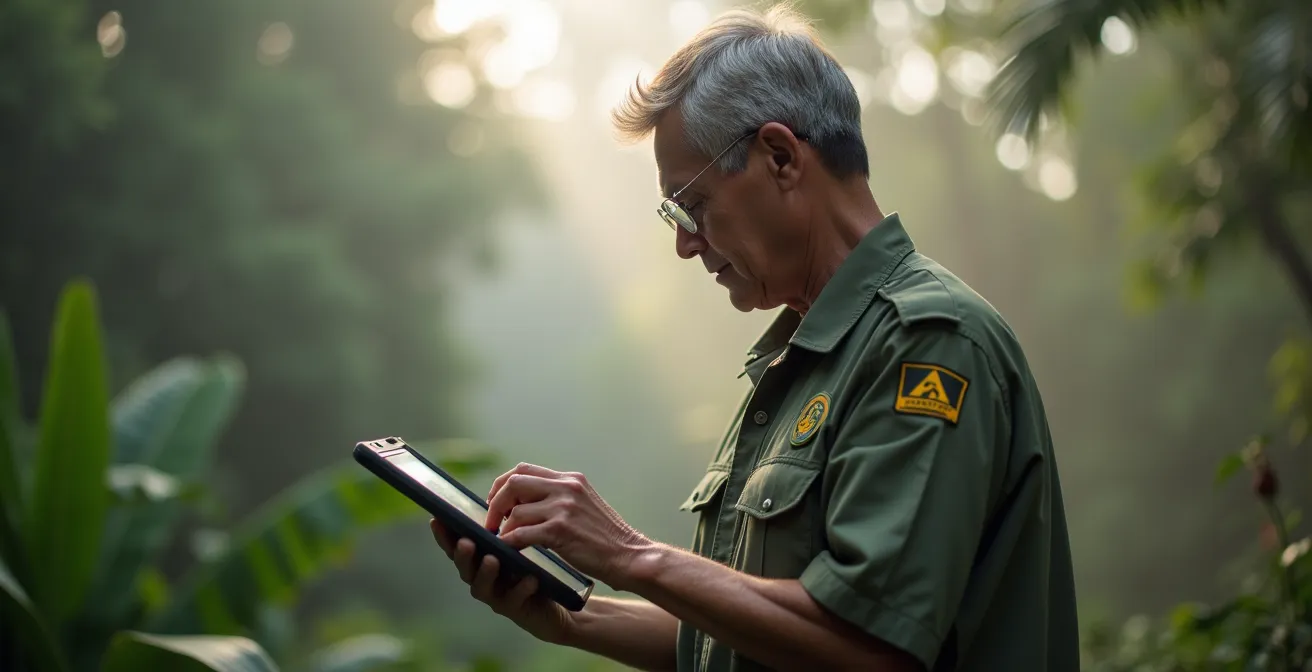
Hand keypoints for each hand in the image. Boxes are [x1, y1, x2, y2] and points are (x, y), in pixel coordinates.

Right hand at [429, 518, 571, 643]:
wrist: (557, 600)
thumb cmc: (533, 566)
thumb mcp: (517, 544)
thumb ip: (503, 528)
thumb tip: (498, 495)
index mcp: (479, 559)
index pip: (456, 545)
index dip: (445, 535)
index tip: (437, 520)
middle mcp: (481, 578)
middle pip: (465, 567)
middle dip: (462, 554)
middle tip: (466, 542)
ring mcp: (496, 595)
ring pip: (482, 586)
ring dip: (485, 573)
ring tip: (492, 559)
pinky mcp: (516, 609)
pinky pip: (515, 600)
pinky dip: (520, 589)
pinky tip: (530, 579)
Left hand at [484, 463, 650, 589]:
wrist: (629, 555)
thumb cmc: (606, 537)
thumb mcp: (585, 505)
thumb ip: (560, 498)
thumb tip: (525, 502)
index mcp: (571, 480)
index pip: (524, 469)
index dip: (502, 484)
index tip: (495, 500)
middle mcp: (566, 488)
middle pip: (514, 482)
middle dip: (496, 501)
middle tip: (491, 520)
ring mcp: (563, 508)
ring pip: (515, 511)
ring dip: (503, 527)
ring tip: (502, 539)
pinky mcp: (560, 530)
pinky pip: (521, 534)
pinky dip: (510, 542)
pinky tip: (508, 550)